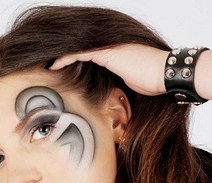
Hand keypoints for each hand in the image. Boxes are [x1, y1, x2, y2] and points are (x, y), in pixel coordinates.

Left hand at [49, 44, 167, 95]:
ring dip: (61, 56)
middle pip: (80, 48)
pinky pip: (79, 52)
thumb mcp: (132, 85)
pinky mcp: (105, 52)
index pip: (88, 54)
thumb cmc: (153, 82)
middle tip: (48, 66)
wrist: (165, 74)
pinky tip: (53, 65)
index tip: (60, 70)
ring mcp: (108, 47)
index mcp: (115, 53)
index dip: (73, 60)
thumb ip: (118, 88)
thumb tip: (112, 106)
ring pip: (77, 48)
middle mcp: (110, 46)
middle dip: (64, 57)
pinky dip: (65, 58)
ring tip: (46, 65)